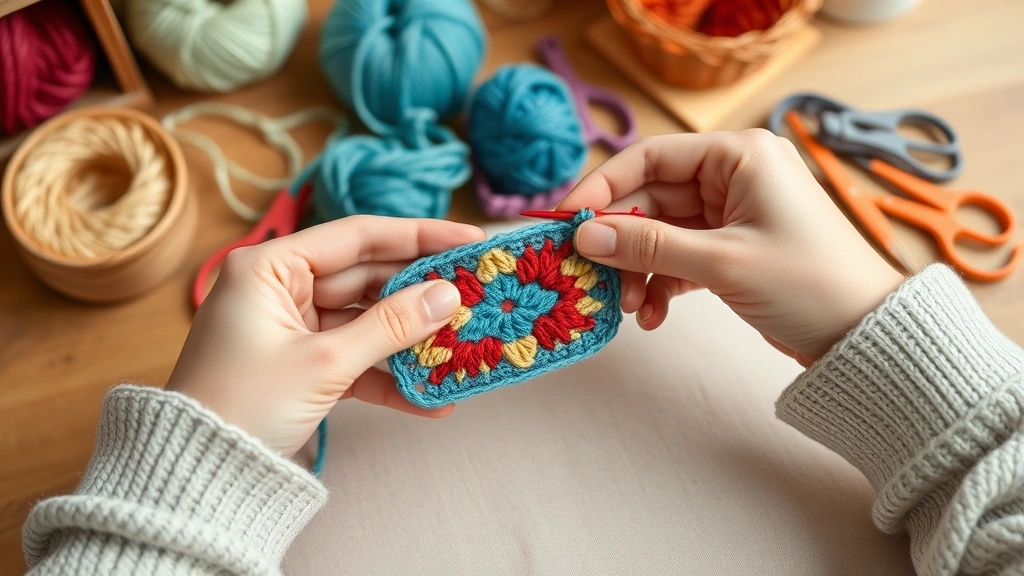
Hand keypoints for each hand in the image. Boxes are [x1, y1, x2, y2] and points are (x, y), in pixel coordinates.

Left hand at [167, 216, 485, 456]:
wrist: (198, 478)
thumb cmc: (242, 406)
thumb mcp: (324, 362)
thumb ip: (390, 325)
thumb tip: (448, 296)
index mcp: (268, 267)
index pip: (356, 236)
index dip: (417, 235)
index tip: (467, 239)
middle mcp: (278, 289)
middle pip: (365, 276)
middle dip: (419, 290)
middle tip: (474, 291)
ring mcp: (290, 328)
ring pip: (364, 320)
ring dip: (409, 336)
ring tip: (463, 341)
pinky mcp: (300, 366)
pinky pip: (353, 359)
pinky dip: (387, 376)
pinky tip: (430, 397)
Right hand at [561, 130, 904, 364]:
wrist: (863, 335)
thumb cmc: (807, 284)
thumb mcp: (721, 263)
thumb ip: (648, 246)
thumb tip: (584, 237)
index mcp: (739, 155)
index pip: (651, 157)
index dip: (604, 187)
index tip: (567, 220)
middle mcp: (733, 176)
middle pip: (651, 198)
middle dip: (621, 241)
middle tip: (588, 275)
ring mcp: (732, 213)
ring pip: (660, 232)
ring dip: (638, 269)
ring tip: (627, 307)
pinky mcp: (732, 248)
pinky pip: (679, 257)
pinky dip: (661, 284)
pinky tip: (651, 316)